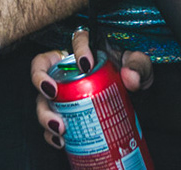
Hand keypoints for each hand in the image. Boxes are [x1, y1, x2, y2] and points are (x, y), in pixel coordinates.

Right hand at [31, 29, 151, 150]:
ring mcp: (61, 93)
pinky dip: (50, 134)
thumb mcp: (139, 67)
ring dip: (44, 113)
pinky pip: (49, 124)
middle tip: (53, 94)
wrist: (132, 102)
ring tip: (59, 127)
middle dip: (41, 82)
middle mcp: (67, 69)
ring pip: (41, 99)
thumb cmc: (130, 76)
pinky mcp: (62, 114)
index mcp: (87, 51)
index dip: (77, 49)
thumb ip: (138, 66)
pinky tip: (60, 141)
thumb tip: (130, 78)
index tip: (85, 64)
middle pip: (42, 69)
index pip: (76, 39)